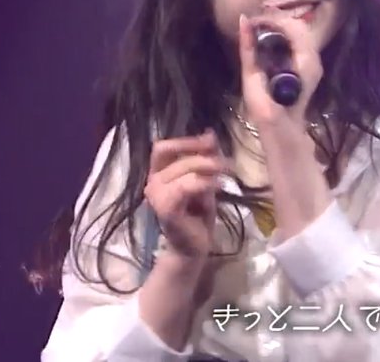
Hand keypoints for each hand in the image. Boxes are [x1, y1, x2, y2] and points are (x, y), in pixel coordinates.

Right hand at [144, 131, 223, 259]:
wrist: (193, 247)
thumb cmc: (197, 214)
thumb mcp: (204, 180)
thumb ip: (205, 157)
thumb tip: (210, 133)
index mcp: (157, 173)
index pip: (163, 148)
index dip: (186, 141)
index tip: (210, 140)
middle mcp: (152, 183)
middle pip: (178, 158)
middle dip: (205, 158)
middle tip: (227, 164)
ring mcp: (156, 197)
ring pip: (184, 171)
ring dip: (207, 169)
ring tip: (224, 177)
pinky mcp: (166, 209)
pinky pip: (187, 187)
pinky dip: (206, 183)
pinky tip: (220, 186)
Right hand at [238, 9, 323, 132]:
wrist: (282, 128)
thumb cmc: (267, 105)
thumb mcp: (253, 75)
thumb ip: (248, 47)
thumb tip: (243, 21)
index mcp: (304, 59)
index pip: (291, 27)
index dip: (271, 19)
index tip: (252, 20)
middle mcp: (313, 58)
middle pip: (298, 27)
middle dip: (276, 20)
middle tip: (255, 22)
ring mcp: (314, 63)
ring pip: (301, 33)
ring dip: (281, 27)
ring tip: (260, 28)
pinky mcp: (311, 68)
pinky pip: (300, 44)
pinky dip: (286, 37)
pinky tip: (271, 39)